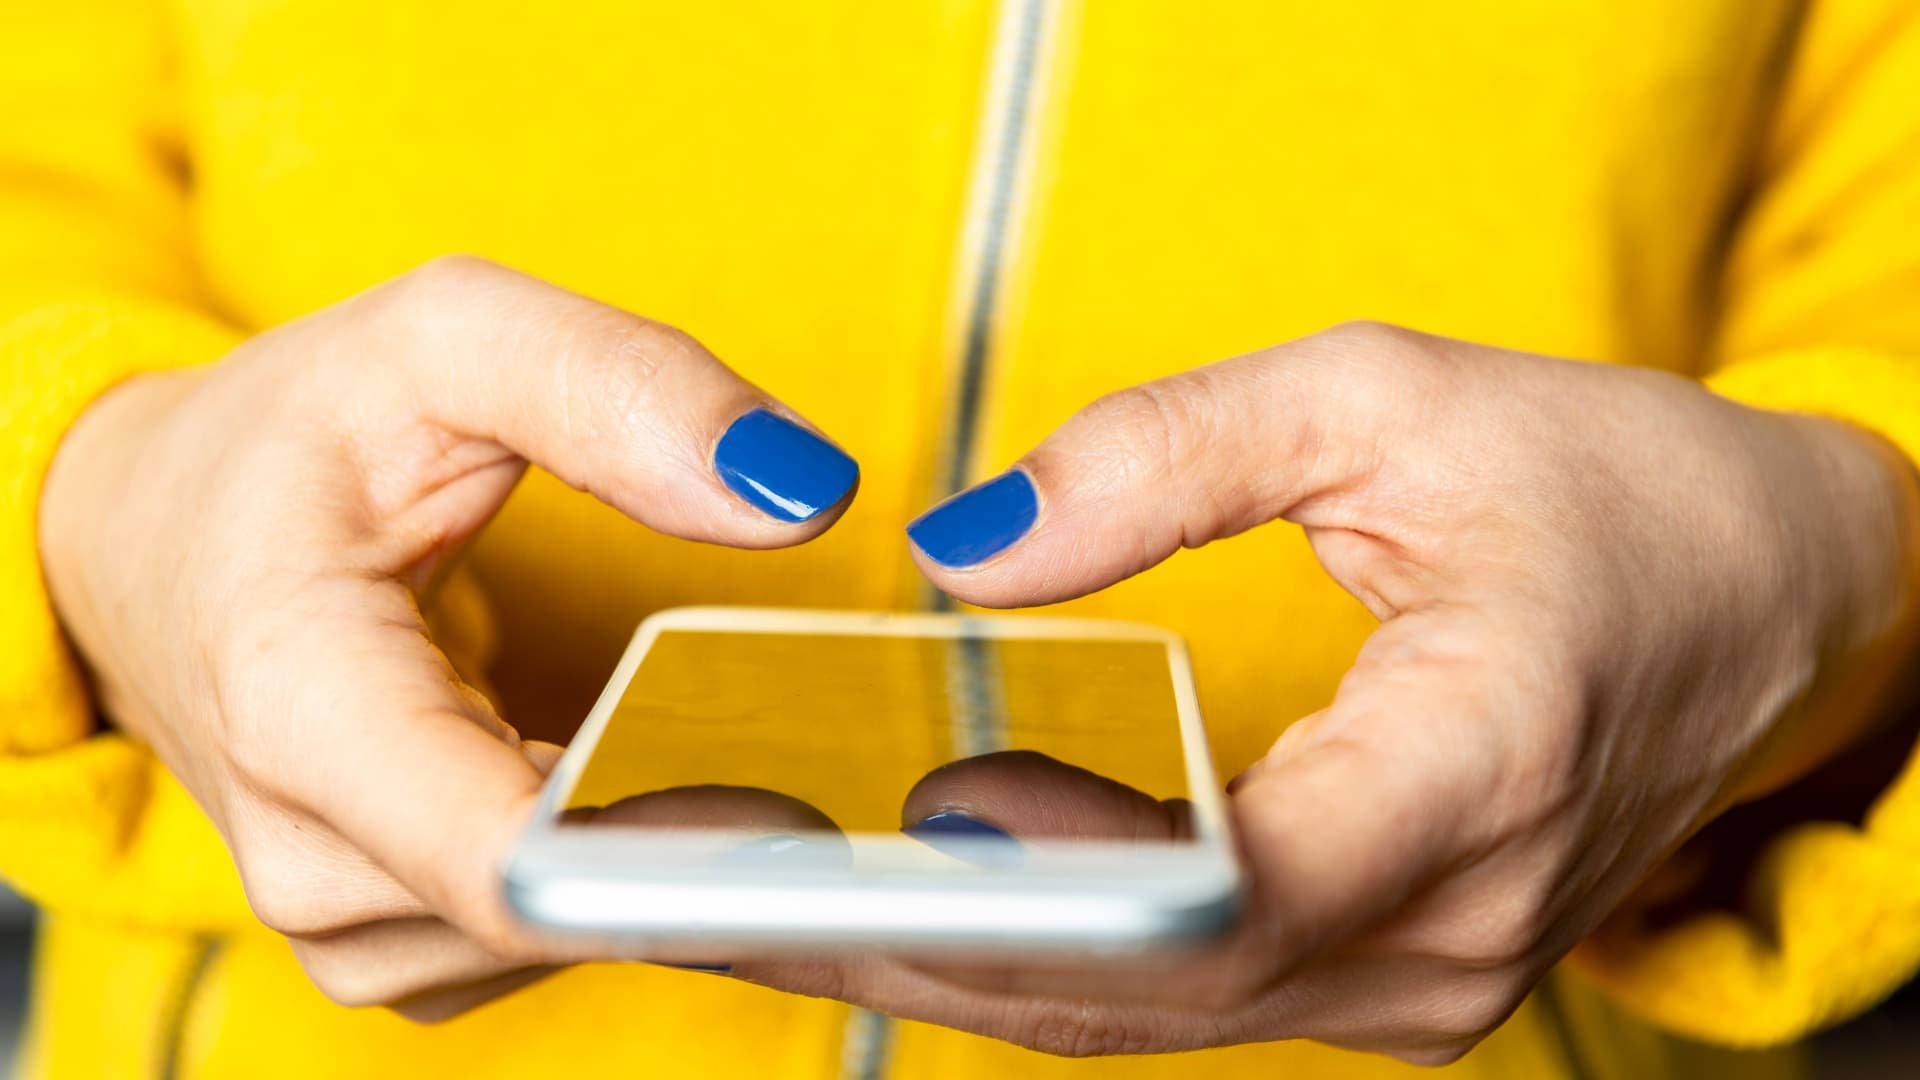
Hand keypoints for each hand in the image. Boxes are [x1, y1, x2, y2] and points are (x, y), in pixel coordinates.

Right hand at [36, 255, 858, 1019]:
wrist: (156, 543)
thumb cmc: (289, 438)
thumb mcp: (442, 342)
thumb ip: (618, 386)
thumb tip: (799, 488)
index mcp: (301, 702)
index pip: (505, 861)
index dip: (679, 853)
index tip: (818, 808)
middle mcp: (312, 858)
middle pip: (576, 909)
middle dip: (714, 836)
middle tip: (819, 740)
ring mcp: (349, 927)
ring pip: (585, 936)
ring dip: (675, 852)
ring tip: (709, 727)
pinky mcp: (398, 949)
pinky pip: (560, 941)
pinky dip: (625, 870)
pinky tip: (642, 774)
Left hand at [740, 322, 1919, 1063]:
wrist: (1770, 598)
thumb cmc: (1604, 486)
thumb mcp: (1390, 396)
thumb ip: (1169, 454)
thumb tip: (962, 550)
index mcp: (1480, 764)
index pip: (1230, 883)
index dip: (1036, 884)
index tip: (851, 850)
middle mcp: (1448, 925)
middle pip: (1143, 986)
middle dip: (911, 944)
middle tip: (702, 888)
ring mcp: (1420, 980)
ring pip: (1144, 1021)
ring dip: (946, 969)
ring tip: (751, 906)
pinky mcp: (1384, 978)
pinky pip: (1180, 1002)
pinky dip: (1038, 965)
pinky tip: (902, 913)